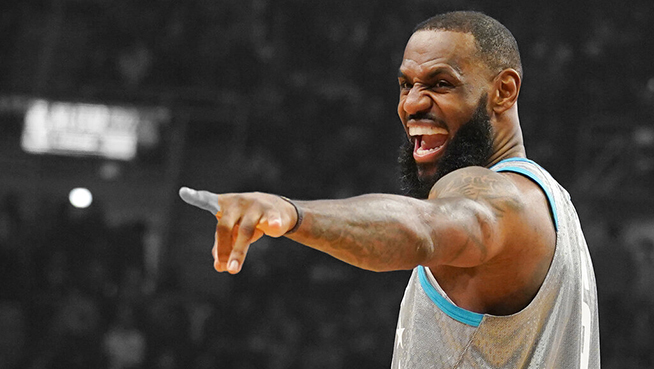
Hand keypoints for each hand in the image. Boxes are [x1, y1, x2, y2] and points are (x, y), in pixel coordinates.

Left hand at [178, 187, 297, 273]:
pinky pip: (271, 220)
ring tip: (232, 269)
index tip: (183, 193)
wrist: (278, 209)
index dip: (196, 197)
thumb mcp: (233, 232)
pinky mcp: (272, 213)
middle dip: (223, 248)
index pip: (207, 200)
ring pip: (245, 230)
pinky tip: (274, 227)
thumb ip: (222, 246)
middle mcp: (237, 203)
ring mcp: (255, 207)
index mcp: (224, 205)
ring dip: (238, 252)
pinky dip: (273, 224)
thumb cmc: (247, 220)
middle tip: (222, 268)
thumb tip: (219, 266)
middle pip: (225, 226)